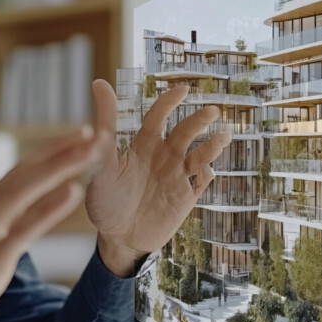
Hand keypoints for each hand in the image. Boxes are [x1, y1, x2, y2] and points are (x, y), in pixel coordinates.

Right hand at [0, 126, 102, 321]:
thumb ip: (1, 228)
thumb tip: (21, 212)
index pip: (18, 172)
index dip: (49, 151)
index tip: (78, 135)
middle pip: (23, 172)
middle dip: (60, 149)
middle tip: (93, 130)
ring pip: (24, 190)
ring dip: (60, 166)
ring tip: (91, 150)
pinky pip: (24, 228)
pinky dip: (49, 207)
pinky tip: (74, 192)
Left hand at [84, 80, 229, 274]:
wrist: (117, 239)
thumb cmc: (104, 200)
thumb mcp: (101, 162)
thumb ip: (105, 125)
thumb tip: (98, 82)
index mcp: (143, 145)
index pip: (159, 116)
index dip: (170, 101)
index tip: (182, 90)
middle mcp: (163, 156)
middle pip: (185, 132)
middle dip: (199, 120)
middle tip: (211, 111)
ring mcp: (177, 176)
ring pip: (201, 154)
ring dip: (213, 145)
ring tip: (222, 137)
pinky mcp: (187, 197)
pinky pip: (202, 181)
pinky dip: (206, 173)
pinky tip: (204, 171)